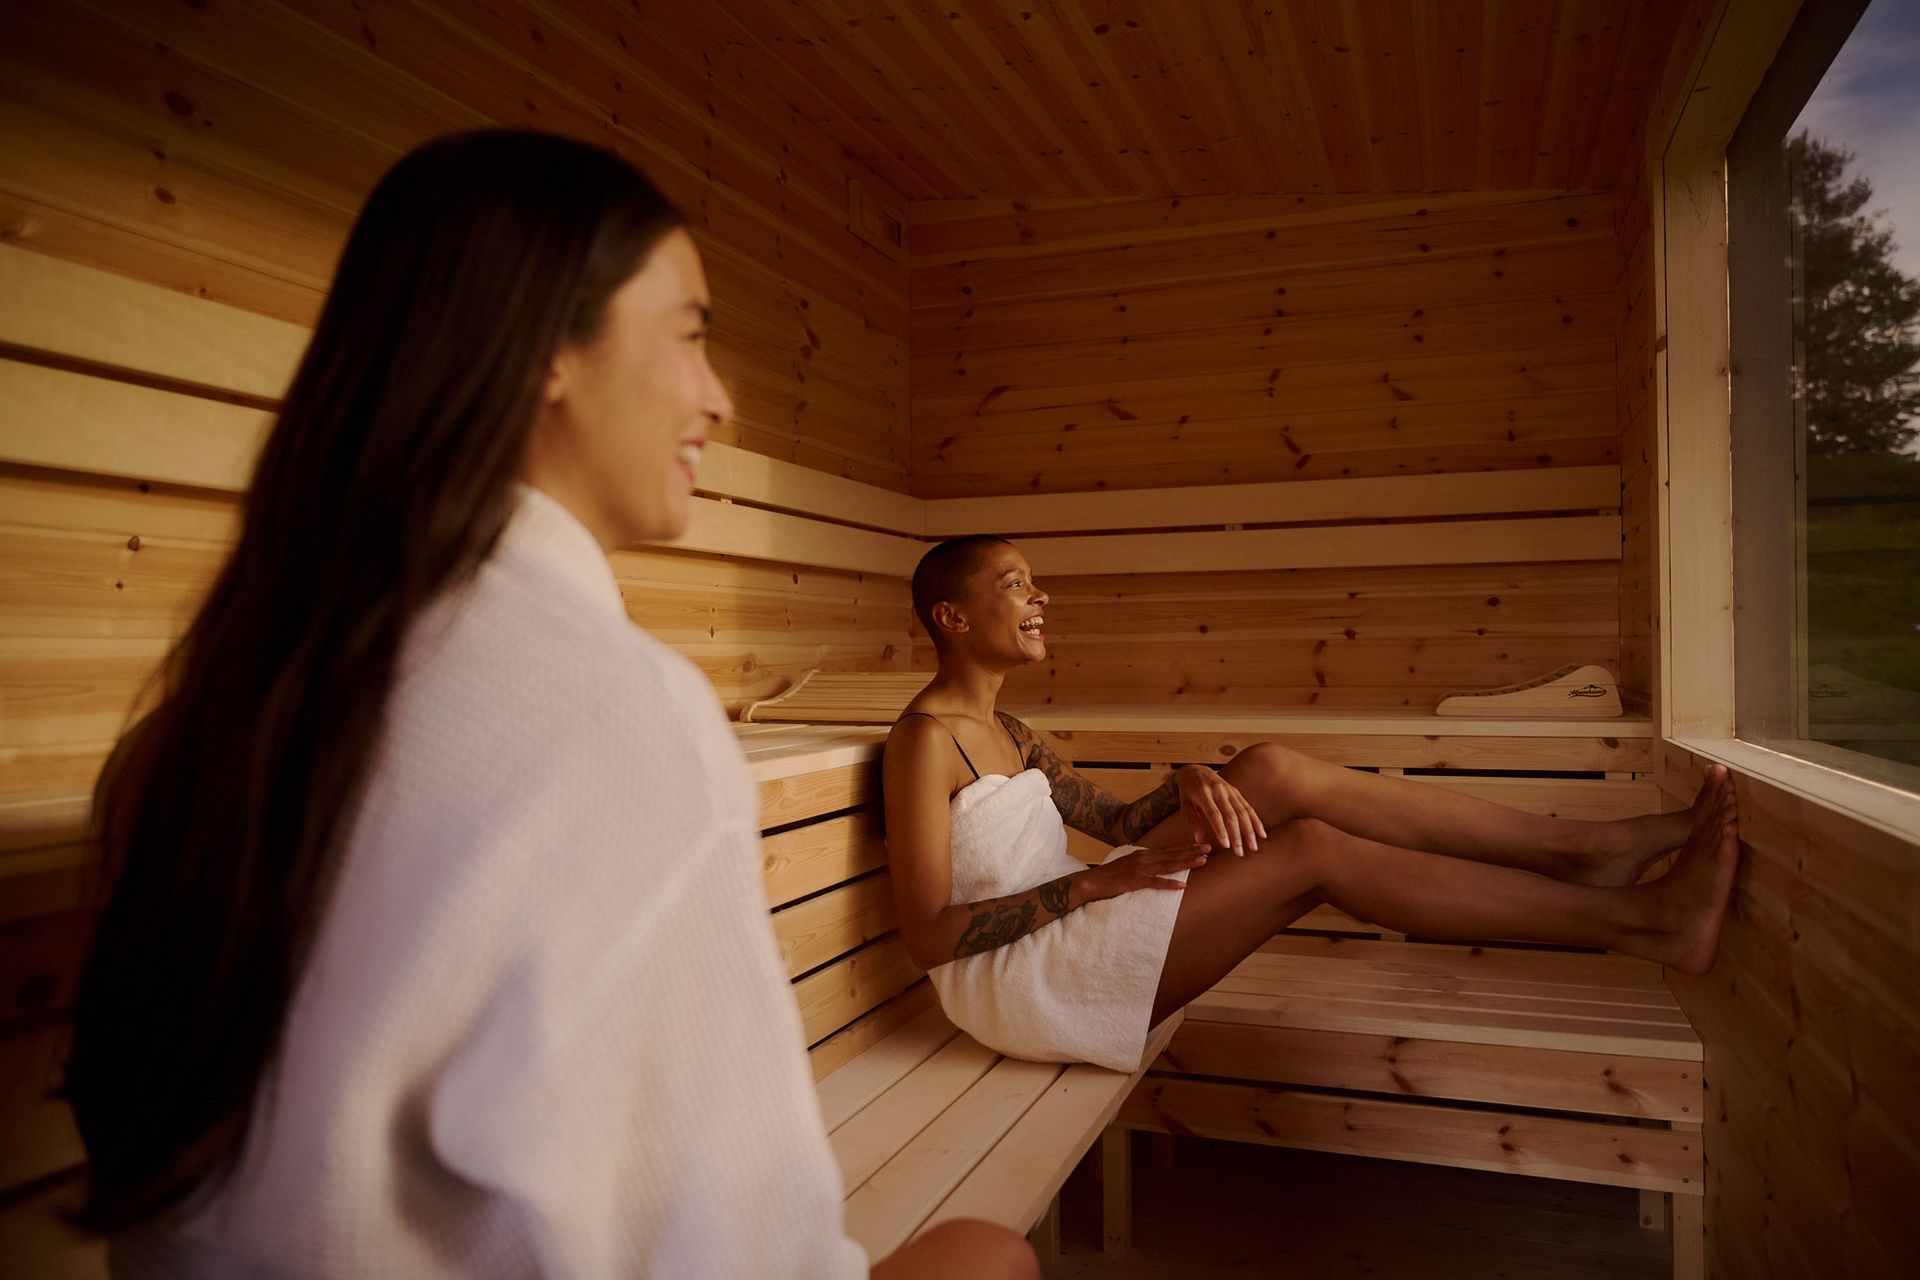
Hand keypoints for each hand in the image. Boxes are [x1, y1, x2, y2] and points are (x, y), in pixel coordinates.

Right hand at [1075, 842, 1210, 904]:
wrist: (1091, 882)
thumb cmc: (1110, 876)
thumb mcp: (1128, 865)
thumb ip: (1142, 864)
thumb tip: (1156, 865)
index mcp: (1143, 854)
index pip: (1169, 850)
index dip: (1186, 848)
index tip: (1201, 846)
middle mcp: (1144, 858)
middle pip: (1173, 855)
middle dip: (1192, 851)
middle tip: (1210, 849)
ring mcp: (1140, 869)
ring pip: (1168, 865)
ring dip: (1186, 863)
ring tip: (1202, 861)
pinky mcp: (1135, 881)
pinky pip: (1156, 882)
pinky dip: (1169, 883)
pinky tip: (1182, 885)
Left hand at [1175, 765, 1266, 855]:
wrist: (1194, 770)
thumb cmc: (1187, 791)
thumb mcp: (1185, 804)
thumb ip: (1193, 821)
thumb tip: (1199, 840)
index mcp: (1203, 793)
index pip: (1214, 814)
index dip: (1221, 830)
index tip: (1226, 846)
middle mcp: (1219, 791)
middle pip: (1231, 815)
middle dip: (1237, 835)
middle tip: (1240, 853)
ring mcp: (1229, 790)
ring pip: (1243, 812)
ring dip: (1250, 831)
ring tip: (1253, 847)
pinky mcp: (1236, 792)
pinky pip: (1248, 807)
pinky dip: (1256, 821)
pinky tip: (1261, 834)